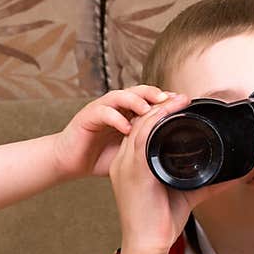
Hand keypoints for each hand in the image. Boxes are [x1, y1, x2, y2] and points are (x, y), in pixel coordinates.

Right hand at [53, 85, 174, 179]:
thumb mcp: (131, 152)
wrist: (69, 162)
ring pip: (121, 96)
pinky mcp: (88, 116)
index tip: (183, 104)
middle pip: (138, 91)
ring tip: (148, 110)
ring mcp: (101, 109)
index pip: (150, 99)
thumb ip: (148, 147)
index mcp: (128, 113)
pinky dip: (116, 118)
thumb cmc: (99, 157)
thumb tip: (176, 155)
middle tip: (170, 101)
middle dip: (155, 94)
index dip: (166, 100)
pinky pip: (103, 112)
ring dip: (136, 101)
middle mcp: (116, 107)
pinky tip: (126, 128)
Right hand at [110, 94, 231, 253]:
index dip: (158, 115)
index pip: (141, 130)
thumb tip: (233, 175)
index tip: (179, 106)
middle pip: (139, 122)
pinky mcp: (133, 172)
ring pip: (140, 124)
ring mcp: (125, 166)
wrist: (148, 245)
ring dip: (160, 108)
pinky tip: (169, 111)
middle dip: (159, 106)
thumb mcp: (186, 195)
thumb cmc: (159, 223)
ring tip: (179, 99)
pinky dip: (156, 121)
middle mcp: (123, 162)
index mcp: (131, 165)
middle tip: (182, 98)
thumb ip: (208, 182)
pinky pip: (142, 137)